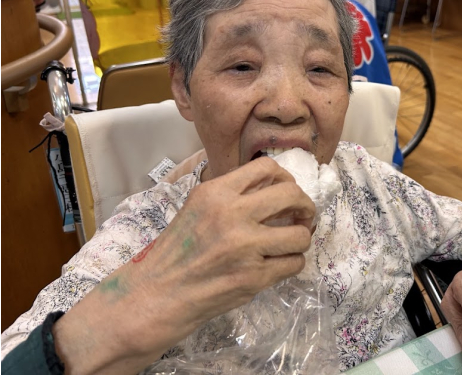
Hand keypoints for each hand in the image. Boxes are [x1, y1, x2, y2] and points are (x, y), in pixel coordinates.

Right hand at [53, 156, 314, 373]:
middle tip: (303, 215)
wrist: (156, 294)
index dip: (286, 179)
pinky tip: (280, 264)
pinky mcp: (253, 278)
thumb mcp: (198, 208)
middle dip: (305, 205)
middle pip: (292, 194)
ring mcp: (244, 247)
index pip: (267, 168)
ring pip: (300, 234)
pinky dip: (292, 263)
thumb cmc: (177, 251)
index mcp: (216, 192)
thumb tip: (274, 188)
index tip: (288, 191)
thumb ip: (232, 195)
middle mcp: (231, 214)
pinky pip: (294, 264)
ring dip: (301, 238)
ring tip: (292, 243)